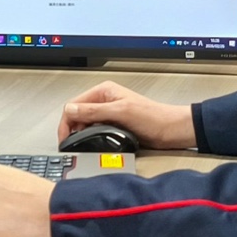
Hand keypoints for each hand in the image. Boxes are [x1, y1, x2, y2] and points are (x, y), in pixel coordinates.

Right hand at [57, 81, 195, 149]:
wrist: (171, 130)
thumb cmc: (153, 117)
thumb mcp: (120, 112)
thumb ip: (94, 111)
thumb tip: (71, 110)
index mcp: (104, 91)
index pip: (74, 104)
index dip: (67, 121)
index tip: (64, 137)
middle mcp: (105, 100)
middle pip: (78, 114)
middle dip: (72, 129)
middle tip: (70, 144)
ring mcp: (109, 113)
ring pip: (85, 123)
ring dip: (81, 134)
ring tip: (81, 145)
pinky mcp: (114, 125)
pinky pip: (95, 131)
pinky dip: (91, 138)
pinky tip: (93, 144)